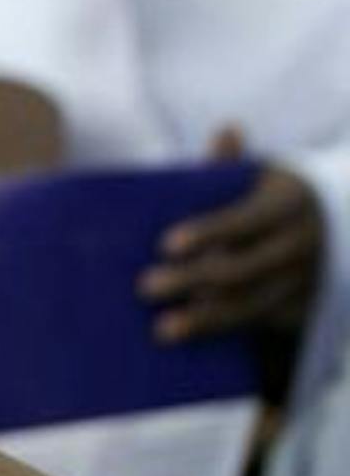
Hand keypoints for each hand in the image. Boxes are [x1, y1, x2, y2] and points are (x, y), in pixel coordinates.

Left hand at [140, 128, 321, 341]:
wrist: (330, 229)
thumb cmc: (270, 200)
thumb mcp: (260, 177)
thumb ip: (232, 167)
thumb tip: (227, 130)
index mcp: (289, 203)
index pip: (245, 219)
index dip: (207, 231)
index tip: (165, 244)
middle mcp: (301, 244)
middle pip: (242, 268)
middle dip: (192, 280)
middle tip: (144, 287)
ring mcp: (302, 281)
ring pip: (250, 305)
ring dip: (205, 320)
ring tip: (161, 330)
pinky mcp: (296, 311)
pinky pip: (256, 327)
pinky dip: (221, 334)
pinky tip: (187, 345)